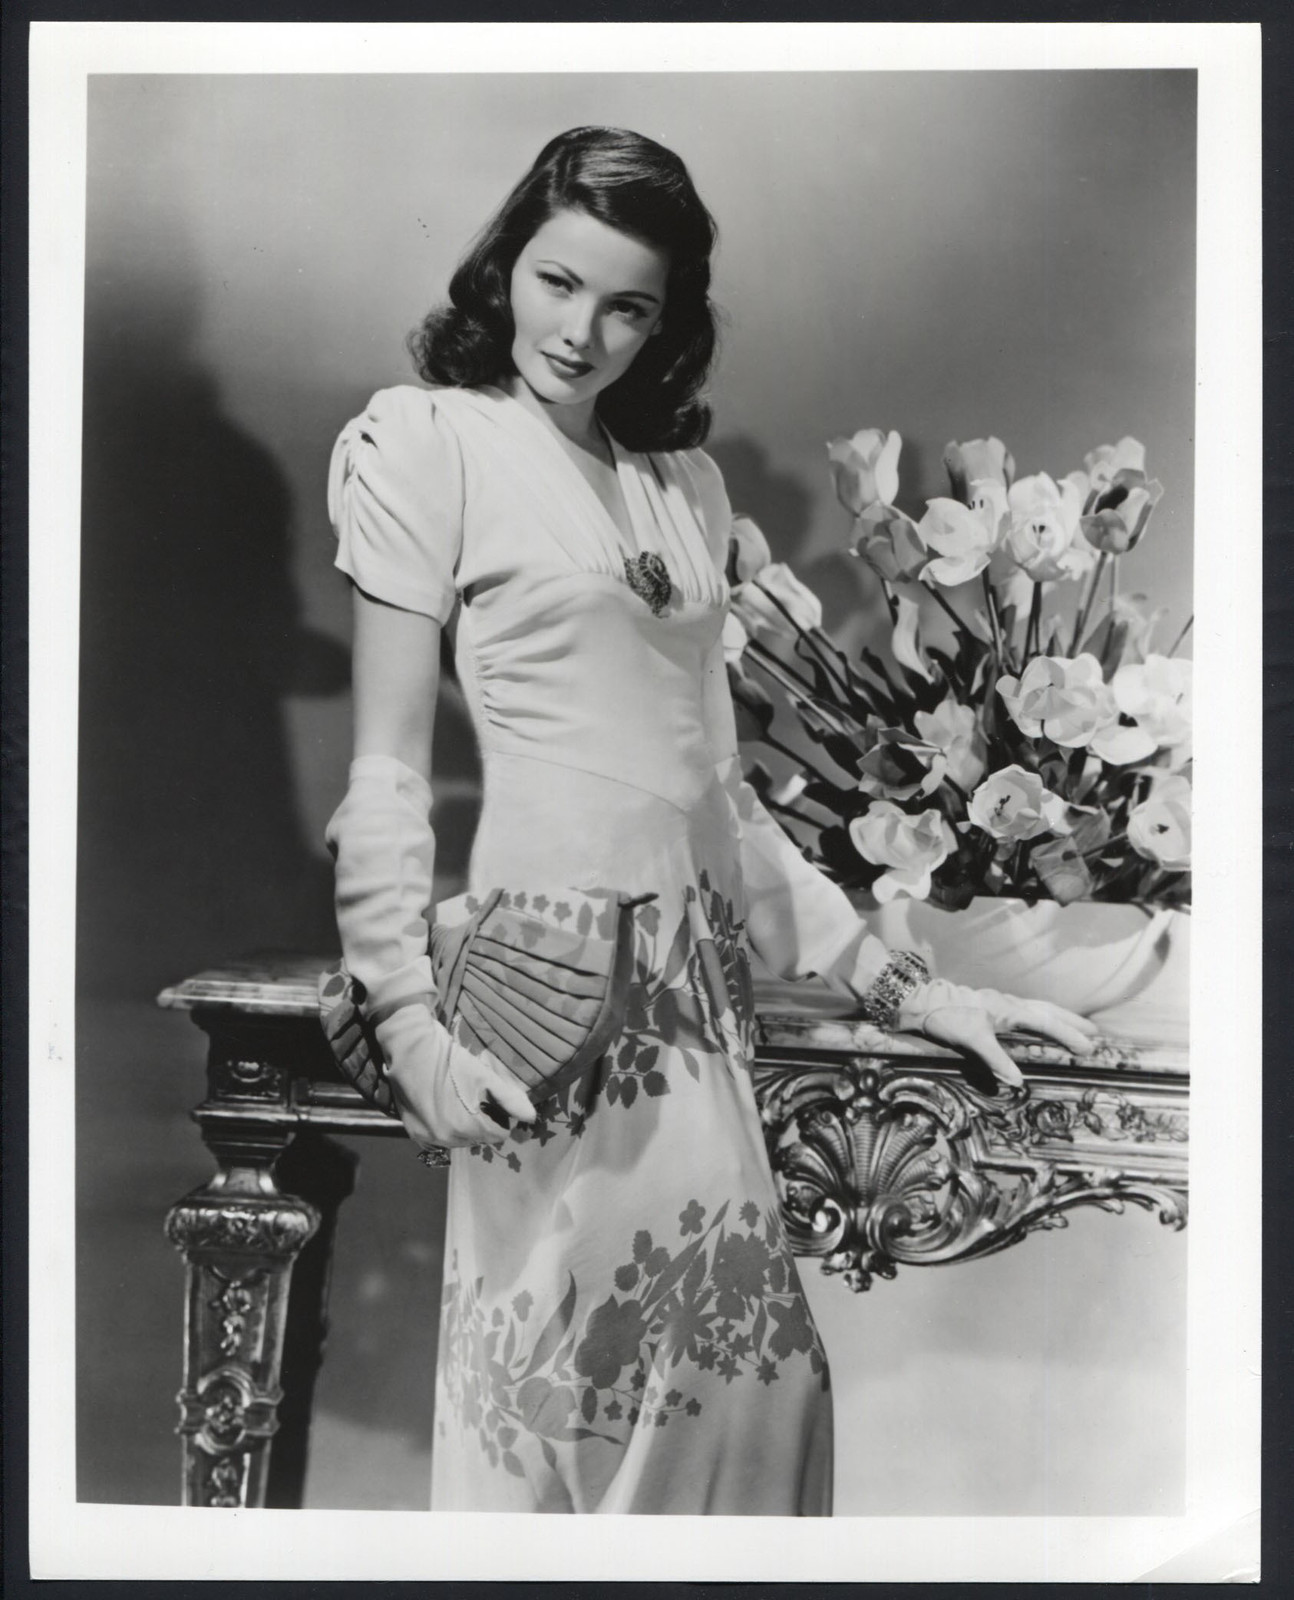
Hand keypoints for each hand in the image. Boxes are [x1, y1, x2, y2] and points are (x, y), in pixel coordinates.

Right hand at [374, 1003, 536, 1149]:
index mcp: (468, 1127)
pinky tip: (444, 1106)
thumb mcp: (484, 1076)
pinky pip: (438, 1137)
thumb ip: (509, 1099)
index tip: (496, 1101)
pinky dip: (445, 1126)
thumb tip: (531, 1117)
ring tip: (461, 1101)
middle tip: (479, 1099)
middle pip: (478, 1138)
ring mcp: (428, 1137)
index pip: (498, 1134)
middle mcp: (446, 1138)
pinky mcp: (414, 1132)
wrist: (411, 1049)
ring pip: (458, 1140)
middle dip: (483, 1122)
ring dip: (464, 1126)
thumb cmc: (451, 1059)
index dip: (502, 1117)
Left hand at [896, 979, 1099, 1089]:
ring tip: (1076, 1026)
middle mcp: (1011, 1004)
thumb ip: (996, 1060)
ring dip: (1059, 1018)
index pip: (1046, 1023)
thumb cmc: (948, 1018)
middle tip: (1095, 1033)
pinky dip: (1041, 1018)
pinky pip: (1027, 1011)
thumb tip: (1019, 1081)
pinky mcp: (994, 1007)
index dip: (1068, 1035)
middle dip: (1072, 1022)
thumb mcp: (972, 1040)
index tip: (1088, 1048)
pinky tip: (1039, 1025)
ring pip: (1039, 1008)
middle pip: (1048, 1011)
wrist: (924, 1002)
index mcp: (1010, 1010)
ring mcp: (1003, 1004)